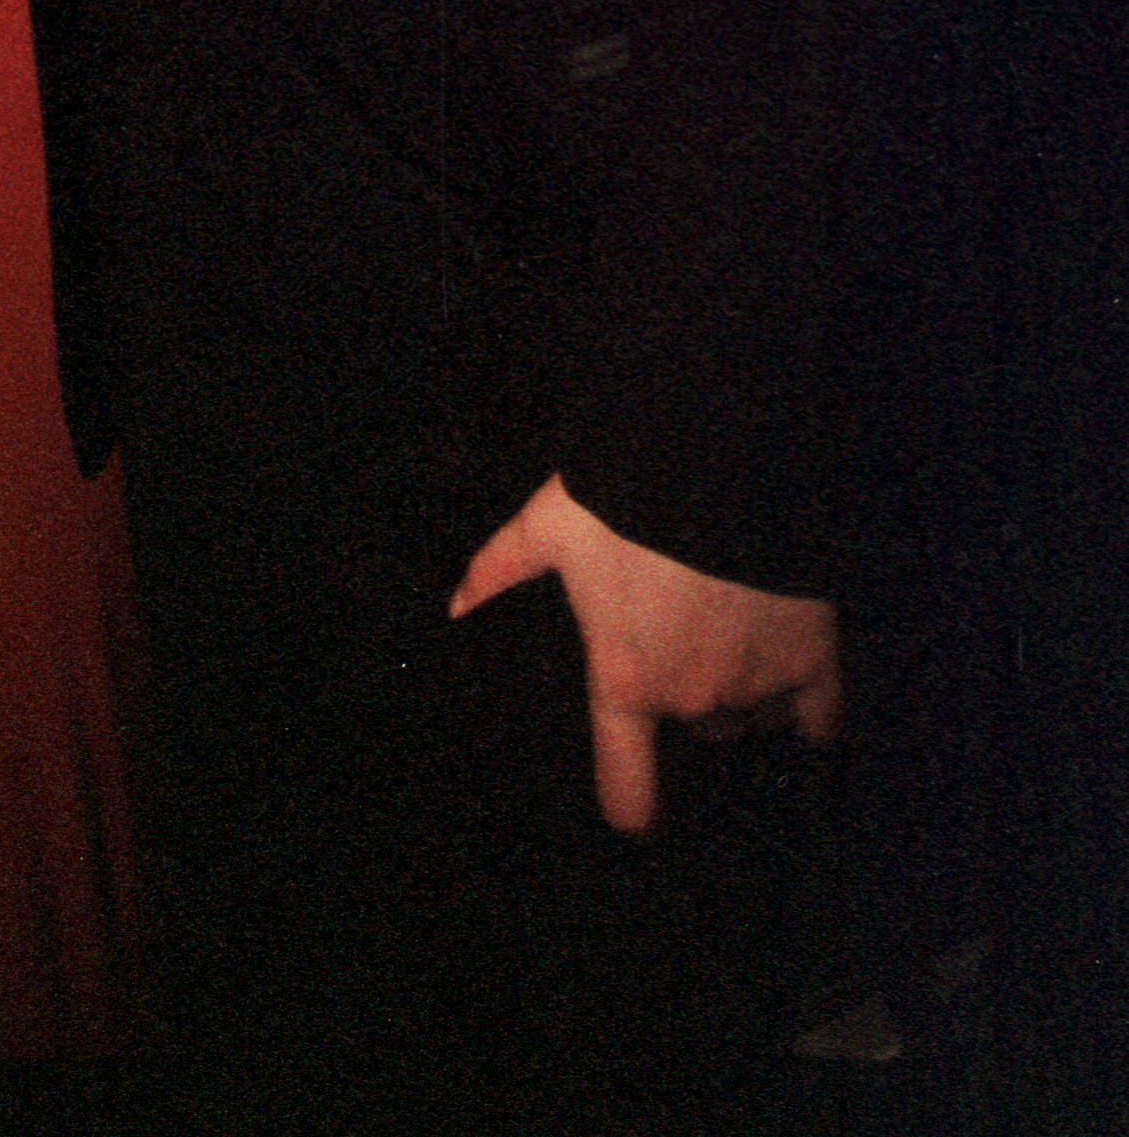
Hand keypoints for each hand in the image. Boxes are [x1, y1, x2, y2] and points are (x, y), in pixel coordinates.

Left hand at [450, 473, 840, 834]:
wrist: (726, 459)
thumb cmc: (624, 498)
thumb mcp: (549, 525)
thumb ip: (499, 570)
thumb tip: (455, 609)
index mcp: (626, 680)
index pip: (628, 793)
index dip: (631, 810)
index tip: (635, 815)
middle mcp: (693, 700)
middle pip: (693, 731)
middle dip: (686, 697)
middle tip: (679, 642)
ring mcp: (758, 686)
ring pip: (749, 717)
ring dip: (739, 693)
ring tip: (728, 635)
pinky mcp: (815, 661)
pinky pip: (819, 717)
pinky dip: (808, 708)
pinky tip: (798, 687)